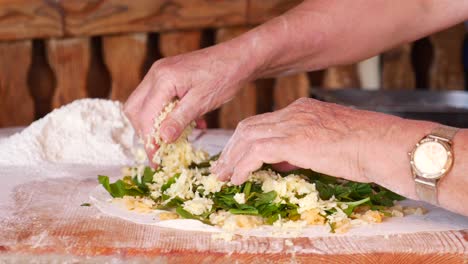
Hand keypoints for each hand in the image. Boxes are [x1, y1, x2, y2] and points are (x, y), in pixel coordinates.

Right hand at [124, 45, 254, 159]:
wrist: (238, 58)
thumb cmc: (224, 77)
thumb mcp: (202, 102)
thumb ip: (180, 119)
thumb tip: (163, 139)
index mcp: (163, 79)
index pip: (144, 116)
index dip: (148, 141)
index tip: (155, 160)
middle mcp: (156, 73)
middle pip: (135, 109)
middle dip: (145, 132)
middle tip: (160, 150)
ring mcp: (160, 73)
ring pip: (145, 105)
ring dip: (156, 125)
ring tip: (174, 139)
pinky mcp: (168, 76)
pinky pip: (158, 100)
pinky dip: (167, 115)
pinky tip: (187, 125)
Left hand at [211, 97, 414, 185]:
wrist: (385, 145)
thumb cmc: (367, 147)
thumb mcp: (329, 143)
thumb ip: (303, 147)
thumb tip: (284, 160)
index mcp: (302, 109)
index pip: (263, 122)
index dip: (245, 140)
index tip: (236, 157)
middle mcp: (294, 112)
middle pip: (249, 126)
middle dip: (232, 147)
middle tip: (223, 167)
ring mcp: (293, 124)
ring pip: (247, 137)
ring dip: (232, 158)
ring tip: (224, 176)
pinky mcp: (294, 140)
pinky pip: (256, 151)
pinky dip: (242, 165)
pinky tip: (238, 179)